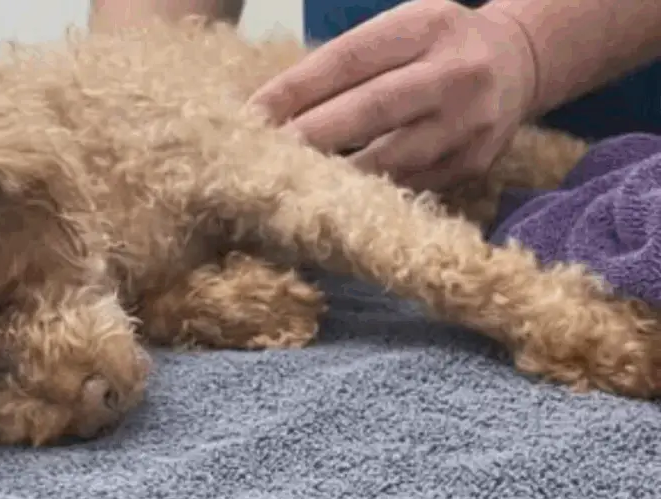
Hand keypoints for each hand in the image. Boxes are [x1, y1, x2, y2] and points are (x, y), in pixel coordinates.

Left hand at [249, 0, 538, 190]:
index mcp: (426, 26)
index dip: (297, 88)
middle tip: (265, 156)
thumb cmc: (434, 46)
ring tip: (292, 183)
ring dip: (337, 174)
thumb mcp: (400, 28)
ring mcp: (470, 122)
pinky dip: (367, 193)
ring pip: (393, 157)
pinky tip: (333, 199)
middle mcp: (455, 72)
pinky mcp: (473, 163)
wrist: (518, 63)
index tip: (253, 113)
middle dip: (313, 134)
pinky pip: (409, 183)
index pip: (350, 59)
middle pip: (373, 108)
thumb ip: (349, 61)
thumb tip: (273, 107)